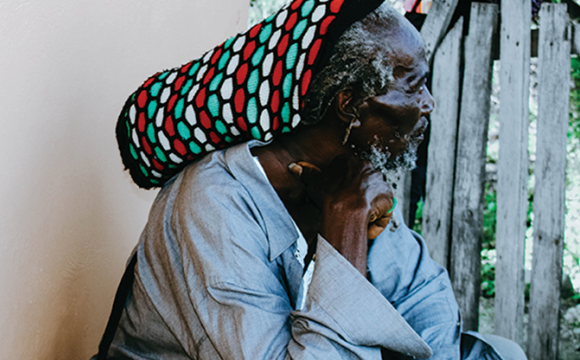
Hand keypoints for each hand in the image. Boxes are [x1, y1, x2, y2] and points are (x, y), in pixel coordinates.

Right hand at [288, 155, 393, 273]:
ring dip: (367, 210)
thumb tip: (294, 167)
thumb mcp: (314, 183)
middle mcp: (368, 168)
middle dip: (357, 198)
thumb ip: (307, 174)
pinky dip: (376, 221)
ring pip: (374, 198)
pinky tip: (366, 227)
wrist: (345, 209)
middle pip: (363, 185)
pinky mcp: (389, 197)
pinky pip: (384, 211)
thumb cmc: (329, 196)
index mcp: (350, 161)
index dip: (344, 188)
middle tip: (347, 211)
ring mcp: (380, 182)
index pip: (349, 173)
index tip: (338, 198)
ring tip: (356, 221)